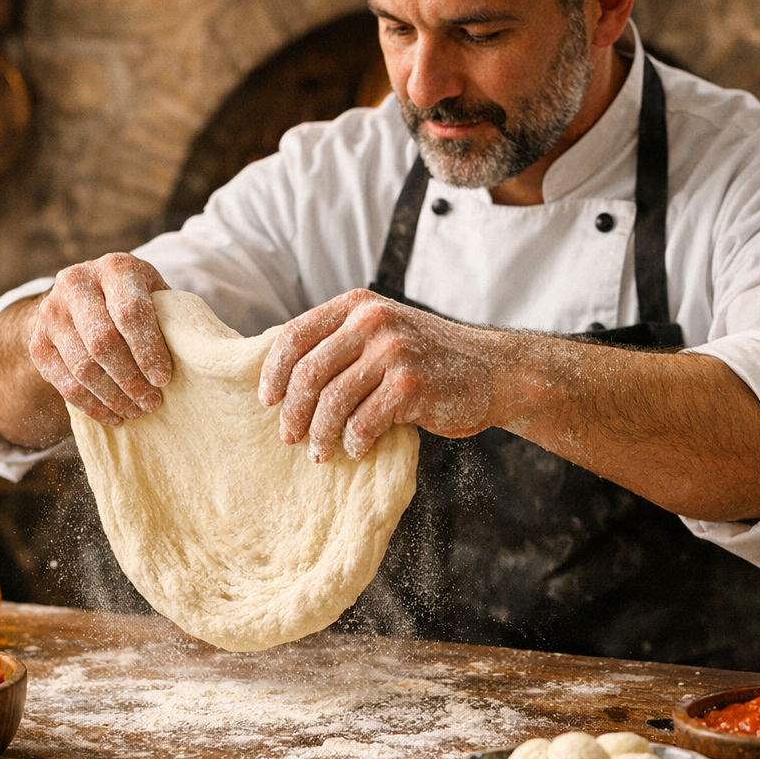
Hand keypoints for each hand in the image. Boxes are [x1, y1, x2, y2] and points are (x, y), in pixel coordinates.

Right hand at [28, 253, 171, 426]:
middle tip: (152, 402)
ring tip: (136, 411)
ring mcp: (51, 312)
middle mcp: (76, 283)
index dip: (148, 350)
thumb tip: (201, 357)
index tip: (163, 379)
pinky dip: (90, 404)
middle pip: (102, 342)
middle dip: (130, 379)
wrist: (84, 295)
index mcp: (115, 268)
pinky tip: (112, 415)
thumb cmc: (138, 299)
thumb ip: (171, 318)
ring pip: (81, 366)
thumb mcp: (157, 295)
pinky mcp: (37, 340)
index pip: (131, 312)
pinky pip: (61, 382)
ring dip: (112, 396)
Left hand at [258, 289, 498, 461]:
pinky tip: (355, 449)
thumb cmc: (427, 359)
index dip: (273, 373)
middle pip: (308, 372)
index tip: (267, 401)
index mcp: (356, 305)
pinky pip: (362, 422)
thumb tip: (282, 377)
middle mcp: (372, 321)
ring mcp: (392, 351)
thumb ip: (341, 342)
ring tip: (319, 453)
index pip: (294, 336)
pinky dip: (353, 442)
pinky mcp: (410, 385)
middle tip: (289, 437)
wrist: (492, 371)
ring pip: (331, 401)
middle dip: (293, 412)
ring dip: (320, 435)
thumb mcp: (382, 332)